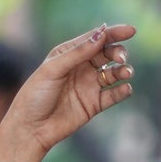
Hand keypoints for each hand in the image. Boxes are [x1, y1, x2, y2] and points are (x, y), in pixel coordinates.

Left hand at [0, 24, 135, 161]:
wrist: (30, 129)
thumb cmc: (35, 96)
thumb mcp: (53, 70)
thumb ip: (78, 53)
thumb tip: (101, 34)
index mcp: (68, 54)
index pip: (95, 39)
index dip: (114, 33)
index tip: (131, 31)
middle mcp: (81, 68)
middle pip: (108, 54)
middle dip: (118, 52)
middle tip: (120, 58)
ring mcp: (88, 86)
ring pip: (114, 73)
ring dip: (124, 70)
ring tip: (125, 73)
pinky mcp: (94, 104)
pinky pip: (114, 95)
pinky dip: (123, 90)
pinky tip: (125, 88)